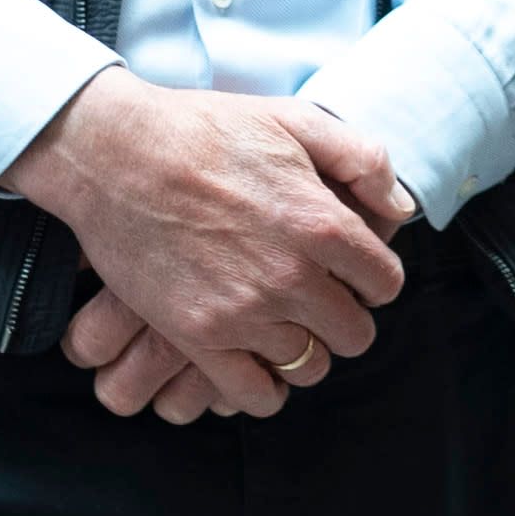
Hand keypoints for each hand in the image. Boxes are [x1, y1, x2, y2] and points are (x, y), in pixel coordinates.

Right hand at [2, 70, 411, 419]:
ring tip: (286, 323)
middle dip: (347, 316)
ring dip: (306, 349)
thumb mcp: (297, 121)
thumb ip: (363, 160)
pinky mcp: (195, 338)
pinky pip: (253, 395)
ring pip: (309, 367)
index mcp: (321, 224)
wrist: (114, 155)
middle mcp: (290, 277)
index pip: (386, 282)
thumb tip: (400, 209)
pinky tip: (256, 357)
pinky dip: (264, 386)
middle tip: (321, 297)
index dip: (375, 276)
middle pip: (355, 333)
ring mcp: (242, 314)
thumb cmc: (207, 131)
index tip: (354, 269)